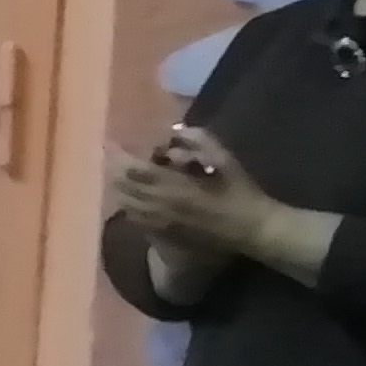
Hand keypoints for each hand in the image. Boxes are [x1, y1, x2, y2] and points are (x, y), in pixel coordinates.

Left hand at [108, 126, 288, 264]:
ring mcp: (160, 223)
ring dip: (123, 188)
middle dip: (117, 171)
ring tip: (127, 176)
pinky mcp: (165, 235)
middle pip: (123, 188)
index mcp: (173, 187)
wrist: (253, 229)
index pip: (133, 170)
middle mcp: (160, 206)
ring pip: (126, 205)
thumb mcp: (225, 160)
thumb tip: (176, 131)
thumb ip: (199, 141)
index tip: (112, 142)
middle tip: (118, 158)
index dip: (119, 155)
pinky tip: (139, 197)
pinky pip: (137, 219)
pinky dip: (131, 205)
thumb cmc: (241, 192)